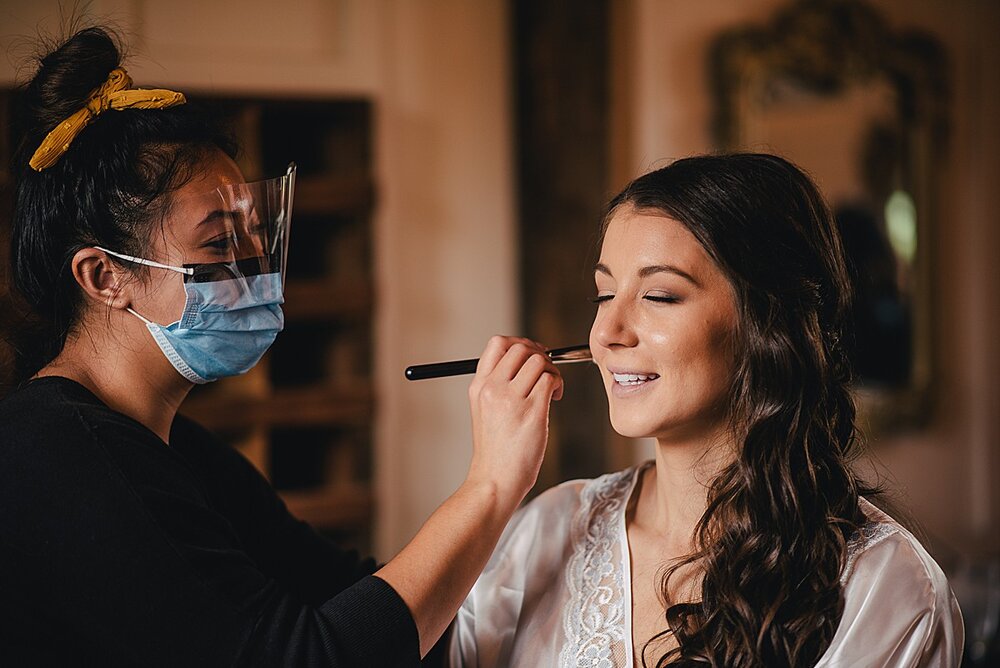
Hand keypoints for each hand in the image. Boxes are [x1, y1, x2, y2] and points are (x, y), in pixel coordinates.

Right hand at [465, 336, 563, 507]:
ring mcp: (511, 400)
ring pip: (538, 362)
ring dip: (551, 370)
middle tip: (546, 371)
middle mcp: (492, 389)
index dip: (520, 343)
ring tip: (551, 389)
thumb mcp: (484, 410)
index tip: (531, 355)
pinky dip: (558, 384)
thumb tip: (526, 363)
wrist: (494, 480)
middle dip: (539, 354)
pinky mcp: (532, 413)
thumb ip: (498, 385)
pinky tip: (555, 398)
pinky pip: (550, 381)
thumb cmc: (495, 451)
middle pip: (520, 348)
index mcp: (479, 386)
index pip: (497, 343)